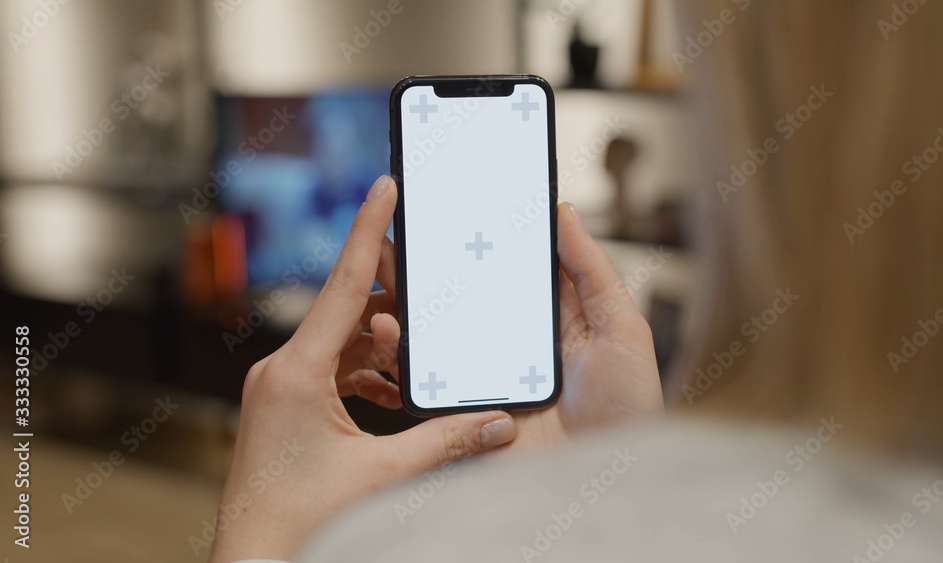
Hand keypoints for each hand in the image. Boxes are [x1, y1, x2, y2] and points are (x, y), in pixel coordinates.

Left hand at [208, 176, 517, 561]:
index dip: (369, 231)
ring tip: (417, 350)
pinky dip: (365, 372)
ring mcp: (280, 390)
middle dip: (391, 299)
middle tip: (427, 279)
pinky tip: (394, 391)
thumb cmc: (298, 520)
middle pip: (346, 311)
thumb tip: (498, 424)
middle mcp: (281, 371)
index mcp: (295, 372)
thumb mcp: (380, 475)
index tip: (384, 187)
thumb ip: (444, 442)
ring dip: (381, 343)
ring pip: (340, 342)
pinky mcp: (286, 409)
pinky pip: (332, 371)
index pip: (344, 285)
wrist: (254, 560)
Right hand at [369, 201, 663, 452]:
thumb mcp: (623, 328)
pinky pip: (427, 378)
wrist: (608, 476)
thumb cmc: (629, 408)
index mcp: (548, 318)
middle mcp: (512, 342)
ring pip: (436, 332)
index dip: (478, 239)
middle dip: (428, 265)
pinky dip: (402, 353)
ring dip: (406, 301)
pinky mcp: (465, 408)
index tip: (449, 206)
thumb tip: (563, 212)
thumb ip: (592, 270)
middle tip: (400, 233)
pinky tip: (390, 327)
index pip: (506, 269)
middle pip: (463, 295)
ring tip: (383, 269)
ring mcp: (485, 374)